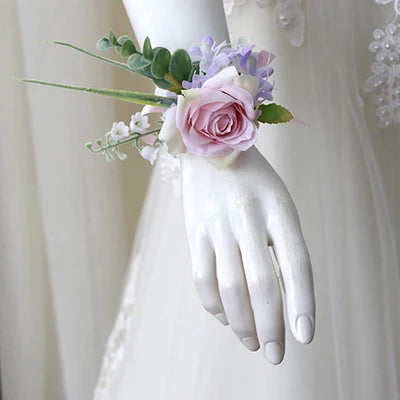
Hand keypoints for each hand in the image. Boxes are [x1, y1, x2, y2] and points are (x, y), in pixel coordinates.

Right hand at [181, 146, 314, 363]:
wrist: (210, 149)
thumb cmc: (253, 183)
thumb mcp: (279, 203)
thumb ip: (284, 244)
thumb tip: (282, 300)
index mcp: (279, 208)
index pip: (296, 262)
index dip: (302, 303)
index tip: (304, 337)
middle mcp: (248, 216)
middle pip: (261, 283)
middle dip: (270, 326)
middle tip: (275, 353)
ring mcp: (217, 224)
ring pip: (229, 287)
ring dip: (242, 323)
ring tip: (253, 342)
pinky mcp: (194, 231)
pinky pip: (202, 278)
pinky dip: (214, 306)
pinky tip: (225, 318)